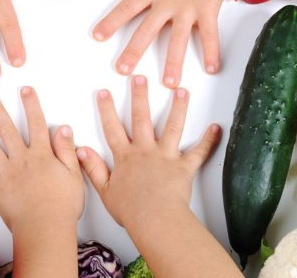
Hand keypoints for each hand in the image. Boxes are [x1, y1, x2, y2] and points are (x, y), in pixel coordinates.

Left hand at [0, 87, 82, 231]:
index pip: (36, 123)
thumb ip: (66, 150)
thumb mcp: (73, 175)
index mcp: (41, 155)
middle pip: (7, 130)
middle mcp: (21, 160)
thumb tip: (62, 128)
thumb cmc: (62, 206)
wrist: (45, 229)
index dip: (31, 104)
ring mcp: (6, 174)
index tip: (25, 90)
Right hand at [76, 75, 220, 227]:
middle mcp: (145, 151)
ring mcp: (166, 157)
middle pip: (141, 118)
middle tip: (139, 78)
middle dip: (139, 96)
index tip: (104, 93)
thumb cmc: (131, 210)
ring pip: (172, 127)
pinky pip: (198, 152)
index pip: (112, 128)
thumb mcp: (105, 190)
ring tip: (180, 90)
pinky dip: (208, 140)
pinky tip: (215, 128)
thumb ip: (94, 168)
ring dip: (177, 107)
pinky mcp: (184, 167)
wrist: (155, 219)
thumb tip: (81, 150)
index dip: (107, 110)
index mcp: (125, 157)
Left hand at [93, 0, 239, 87]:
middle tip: (123, 71)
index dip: (111, 22)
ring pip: (178, 40)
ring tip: (169, 83)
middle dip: (133, 52)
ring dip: (173, 62)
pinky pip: (210, 34)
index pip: (126, 9)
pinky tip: (212, 68)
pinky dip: (212, 51)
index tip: (97, 37)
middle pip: (146, 31)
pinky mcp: (208, 8)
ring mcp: (188, 7)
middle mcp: (167, 2)